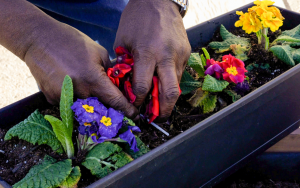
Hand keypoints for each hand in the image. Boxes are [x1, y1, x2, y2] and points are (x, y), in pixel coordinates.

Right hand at [24, 23, 137, 118]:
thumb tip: (119, 83)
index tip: (135, 116)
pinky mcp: (52, 98)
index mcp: (94, 79)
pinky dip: (75, 98)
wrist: (38, 39)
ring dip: (92, 104)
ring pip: (85, 108)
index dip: (127, 110)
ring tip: (89, 90)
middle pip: (101, 108)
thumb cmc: (71, 41)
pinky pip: (70, 103)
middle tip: (115, 104)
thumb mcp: (98, 52)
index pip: (116, 102)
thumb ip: (111, 70)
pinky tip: (72, 84)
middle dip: (110, 108)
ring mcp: (64, 97)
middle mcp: (80, 92)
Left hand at [114, 0, 190, 120]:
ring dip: (168, 98)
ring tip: (159, 104)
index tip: (135, 107)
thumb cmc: (136, 20)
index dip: (138, 101)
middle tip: (156, 118)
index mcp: (147, 53)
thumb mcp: (123, 40)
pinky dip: (171, 82)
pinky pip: (179, 74)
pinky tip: (163, 83)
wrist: (159, 0)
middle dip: (163, 111)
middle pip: (169, 93)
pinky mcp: (187, 52)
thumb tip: (125, 85)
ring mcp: (180, 55)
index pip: (143, 87)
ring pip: (177, 85)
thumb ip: (125, 65)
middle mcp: (166, 56)